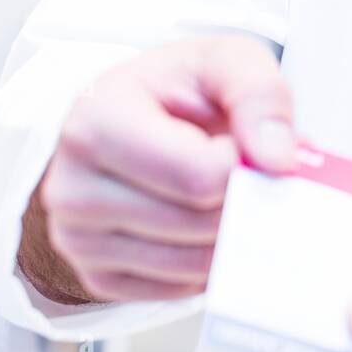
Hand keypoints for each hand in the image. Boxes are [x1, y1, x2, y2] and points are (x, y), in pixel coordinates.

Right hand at [23, 36, 294, 303]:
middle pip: (199, 224)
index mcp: (97, 121)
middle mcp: (73, 187)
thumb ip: (259, 95)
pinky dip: (209, 262)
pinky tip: (205, 222)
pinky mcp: (97, 278)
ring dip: (232, 234)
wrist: (130, 118)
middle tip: (247, 171)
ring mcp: (79, 240)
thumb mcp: (224, 60)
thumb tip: (278, 159)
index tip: (244, 142)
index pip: (198, 175)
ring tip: (227, 192)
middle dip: (242, 201)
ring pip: (194, 265)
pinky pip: (181, 291)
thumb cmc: (174, 91)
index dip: (243, 164)